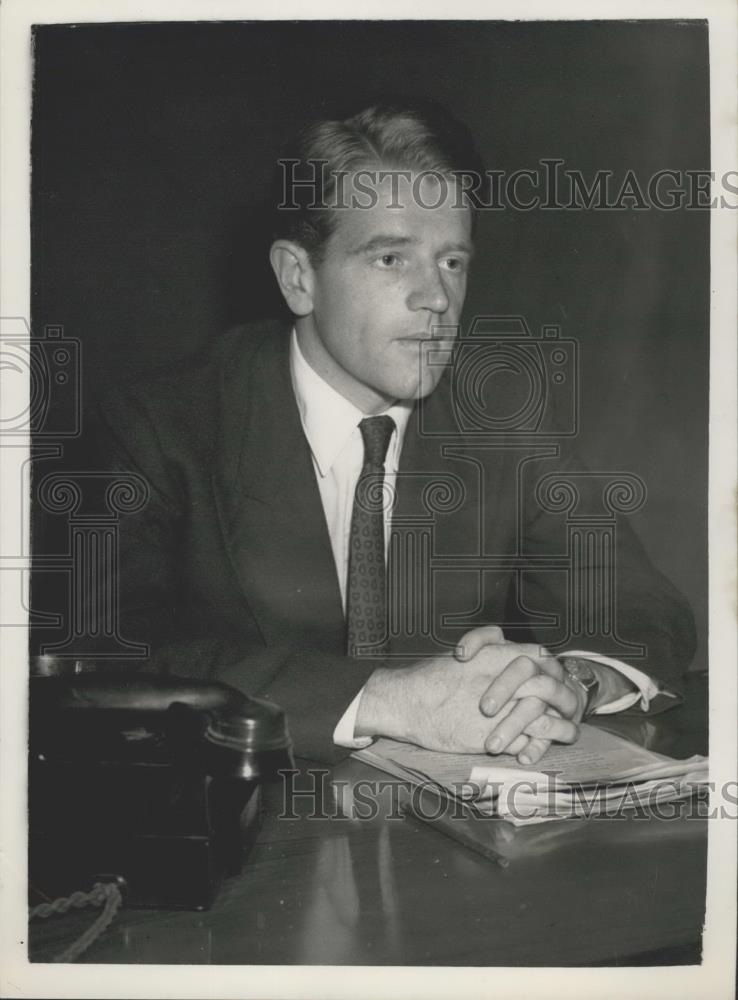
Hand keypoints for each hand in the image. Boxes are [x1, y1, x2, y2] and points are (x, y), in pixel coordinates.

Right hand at [355, 629, 579, 756]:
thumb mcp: (464, 653)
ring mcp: (499, 711)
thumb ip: (490, 649)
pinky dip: (536, 748)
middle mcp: (502, 681)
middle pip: (549, 687)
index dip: (553, 669)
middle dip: (565, 698)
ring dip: (560, 727)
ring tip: (568, 733)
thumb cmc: (430, 678)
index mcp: (496, 657)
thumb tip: (511, 651)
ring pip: (544, 718)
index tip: (557, 678)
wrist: (406, 702)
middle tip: (570, 706)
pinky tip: (538, 750)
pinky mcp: (492, 737)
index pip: (540, 658)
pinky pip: (526, 743)